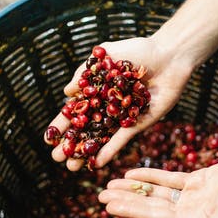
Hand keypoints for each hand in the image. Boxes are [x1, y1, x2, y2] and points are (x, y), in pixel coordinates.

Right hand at [45, 35, 192, 170]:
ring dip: (86, 153)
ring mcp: (122, 117)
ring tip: (71, 167)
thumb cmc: (139, 50)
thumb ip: (85, 72)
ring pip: (100, 138)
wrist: (169, 56)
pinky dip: (109, 151)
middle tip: (57, 158)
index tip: (48, 139)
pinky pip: (121, 140)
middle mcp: (107, 107)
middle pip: (85, 129)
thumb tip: (67, 92)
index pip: (75, 111)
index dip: (62, 125)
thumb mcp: (107, 55)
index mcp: (97, 91)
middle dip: (70, 144)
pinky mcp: (138, 123)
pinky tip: (97, 163)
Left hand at [98, 155, 217, 217]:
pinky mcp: (197, 182)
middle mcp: (188, 214)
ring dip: (134, 189)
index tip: (108, 205)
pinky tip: (132, 173)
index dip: (130, 211)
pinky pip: (168, 180)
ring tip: (110, 184)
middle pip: (150, 206)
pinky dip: (150, 176)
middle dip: (125, 201)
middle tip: (100, 195)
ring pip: (155, 193)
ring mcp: (191, 198)